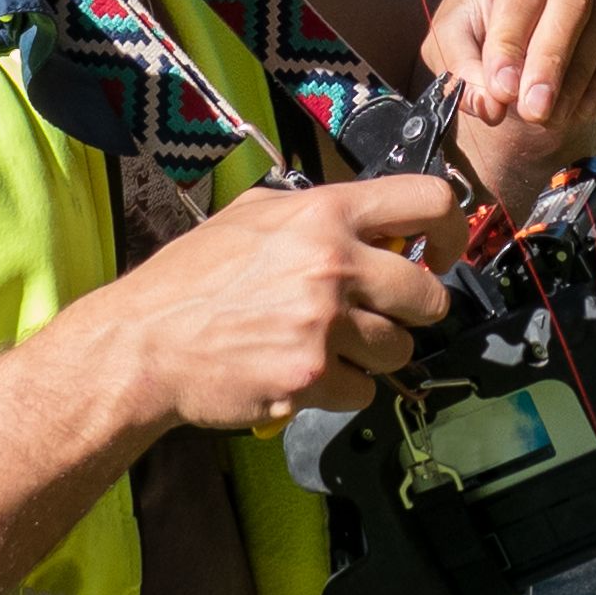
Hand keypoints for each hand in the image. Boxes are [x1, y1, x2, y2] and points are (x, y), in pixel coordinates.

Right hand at [96, 172, 461, 437]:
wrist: (145, 343)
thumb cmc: (191, 279)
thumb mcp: (251, 215)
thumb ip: (315, 211)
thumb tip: (372, 219)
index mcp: (324, 214)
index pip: (431, 202)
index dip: (451, 231)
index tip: (440, 255)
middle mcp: (332, 264)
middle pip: (430, 296)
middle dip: (413, 312)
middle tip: (380, 316)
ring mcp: (324, 324)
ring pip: (400, 350)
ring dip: (374, 356)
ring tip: (330, 347)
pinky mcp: (312, 377)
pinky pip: (364, 392)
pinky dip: (342, 391)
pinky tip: (306, 376)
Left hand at [423, 0, 595, 188]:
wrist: (523, 17)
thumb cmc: (481, 21)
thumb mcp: (454, 40)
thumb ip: (463, 68)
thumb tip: (491, 101)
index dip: (511, 44)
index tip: (502, 92)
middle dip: (552, 62)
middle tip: (534, 113)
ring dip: (579, 77)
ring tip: (550, 119)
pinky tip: (582, 109)